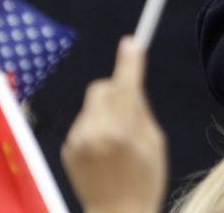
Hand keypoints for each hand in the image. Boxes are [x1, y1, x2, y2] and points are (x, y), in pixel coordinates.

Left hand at [62, 37, 166, 212]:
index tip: (132, 42)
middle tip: (129, 107)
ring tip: (116, 142)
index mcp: (123, 132)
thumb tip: (131, 83)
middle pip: (102, 88)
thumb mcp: (155, 144)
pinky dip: (94, 128)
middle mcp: (96, 133)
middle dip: (115, 89)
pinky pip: (83, 123)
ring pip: (92, 106)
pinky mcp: (68, 149)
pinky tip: (102, 153)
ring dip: (105, 112)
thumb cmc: (144, 180)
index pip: (126, 85)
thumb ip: (141, 111)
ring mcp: (78, 141)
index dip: (129, 62)